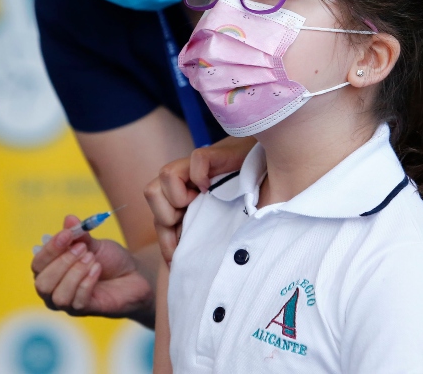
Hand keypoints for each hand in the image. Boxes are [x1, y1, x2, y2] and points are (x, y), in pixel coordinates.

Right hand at [31, 215, 153, 320]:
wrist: (135, 276)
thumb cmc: (109, 261)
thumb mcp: (95, 244)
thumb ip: (80, 235)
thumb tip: (69, 219)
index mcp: (51, 271)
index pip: (38, 263)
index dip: (50, 248)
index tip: (67, 234)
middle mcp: (54, 290)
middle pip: (42, 283)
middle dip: (62, 262)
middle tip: (82, 248)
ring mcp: (68, 304)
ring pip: (58, 295)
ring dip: (75, 273)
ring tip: (92, 259)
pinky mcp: (85, 311)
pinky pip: (77, 301)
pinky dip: (87, 282)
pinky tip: (97, 270)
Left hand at [144, 136, 254, 264]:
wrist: (271, 168)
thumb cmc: (249, 200)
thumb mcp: (222, 225)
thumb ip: (204, 238)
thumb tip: (184, 267)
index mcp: (185, 200)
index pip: (159, 218)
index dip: (165, 242)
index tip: (176, 262)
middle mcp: (186, 181)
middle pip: (151, 192)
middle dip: (168, 216)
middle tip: (192, 222)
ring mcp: (198, 166)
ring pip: (165, 174)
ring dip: (180, 195)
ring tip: (201, 202)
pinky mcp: (215, 153)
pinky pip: (197, 161)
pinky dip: (201, 175)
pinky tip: (212, 186)